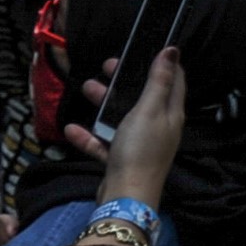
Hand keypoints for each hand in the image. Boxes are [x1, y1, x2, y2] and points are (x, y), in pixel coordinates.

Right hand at [73, 48, 187, 211]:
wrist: (125, 197)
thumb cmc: (140, 149)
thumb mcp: (149, 110)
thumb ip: (159, 81)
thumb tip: (173, 50)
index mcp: (170, 113)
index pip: (174, 81)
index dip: (162, 63)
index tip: (145, 48)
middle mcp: (158, 127)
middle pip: (143, 97)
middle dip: (125, 80)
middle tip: (107, 65)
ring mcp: (139, 145)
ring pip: (121, 118)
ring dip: (104, 103)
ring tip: (86, 87)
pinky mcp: (121, 160)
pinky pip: (104, 142)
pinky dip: (90, 135)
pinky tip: (71, 128)